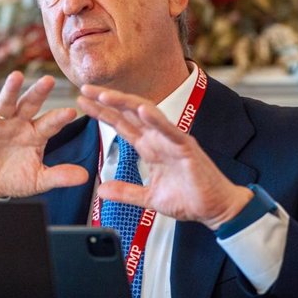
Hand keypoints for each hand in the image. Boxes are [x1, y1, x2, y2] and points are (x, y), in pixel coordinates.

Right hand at [0, 71, 87, 197]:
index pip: (50, 124)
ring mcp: (0, 124)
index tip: (71, 111)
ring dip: (10, 90)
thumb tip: (85, 176)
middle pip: (31, 105)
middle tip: (49, 80)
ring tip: (16, 76)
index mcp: (37, 134)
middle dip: (39, 93)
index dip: (59, 118)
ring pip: (6, 103)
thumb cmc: (15, 179)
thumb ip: (59, 176)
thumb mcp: (38, 179)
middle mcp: (20, 124)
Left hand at [78, 84, 251, 229]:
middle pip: (129, 113)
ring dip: (125, 103)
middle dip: (106, 100)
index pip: (121, 124)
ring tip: (105, 94)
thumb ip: (126, 192)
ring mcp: (172, 140)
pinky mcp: (186, 148)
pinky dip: (157, 119)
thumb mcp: (149, 197)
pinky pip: (170, 130)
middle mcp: (159, 138)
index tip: (83, 101)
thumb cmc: (188, 198)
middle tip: (85, 88)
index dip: (102, 112)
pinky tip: (142, 108)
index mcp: (150, 146)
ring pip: (147, 114)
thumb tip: (102, 191)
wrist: (215, 209)